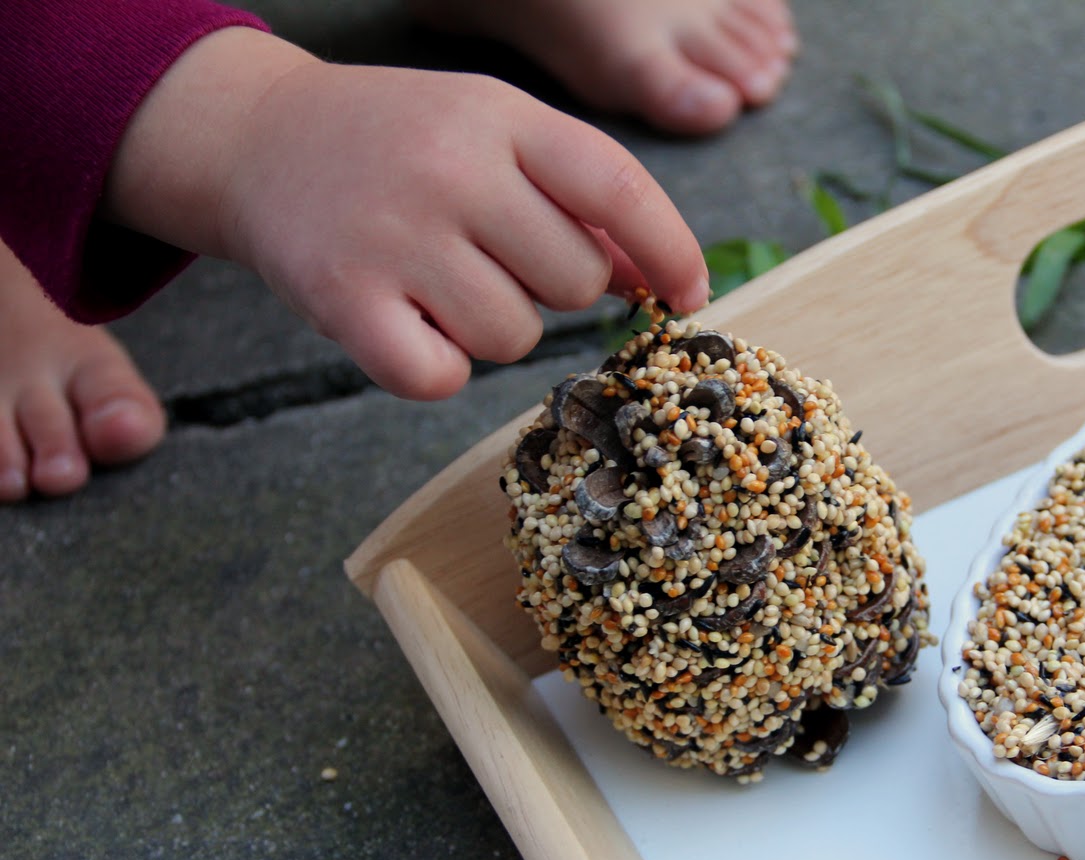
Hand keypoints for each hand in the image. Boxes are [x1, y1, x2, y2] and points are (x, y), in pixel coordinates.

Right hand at [107, 31, 708, 400]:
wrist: (256, 139)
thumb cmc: (401, 144)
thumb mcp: (495, 133)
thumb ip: (579, 198)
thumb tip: (660, 278)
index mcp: (501, 118)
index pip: (619, 190)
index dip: (671, 251)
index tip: (690, 295)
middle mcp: (451, 170)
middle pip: (574, 283)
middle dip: (554, 290)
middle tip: (498, 261)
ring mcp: (395, 236)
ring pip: (514, 338)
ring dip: (493, 330)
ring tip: (442, 283)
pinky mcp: (345, 300)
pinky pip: (442, 378)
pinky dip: (437, 368)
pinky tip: (409, 323)